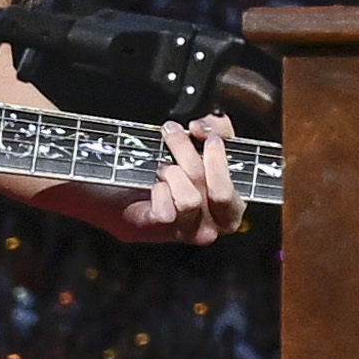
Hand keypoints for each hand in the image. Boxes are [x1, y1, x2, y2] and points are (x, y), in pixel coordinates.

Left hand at [120, 113, 244, 244]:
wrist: (122, 190)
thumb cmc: (169, 170)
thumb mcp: (201, 145)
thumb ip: (215, 130)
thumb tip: (205, 126)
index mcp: (231, 207)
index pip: (236, 182)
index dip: (220, 156)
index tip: (205, 134)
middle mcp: (213, 224)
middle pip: (214, 189)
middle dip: (189, 153)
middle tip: (172, 133)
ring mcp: (187, 231)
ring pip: (190, 200)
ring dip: (172, 174)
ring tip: (162, 167)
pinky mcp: (160, 231)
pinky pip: (166, 211)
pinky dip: (158, 191)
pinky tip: (154, 186)